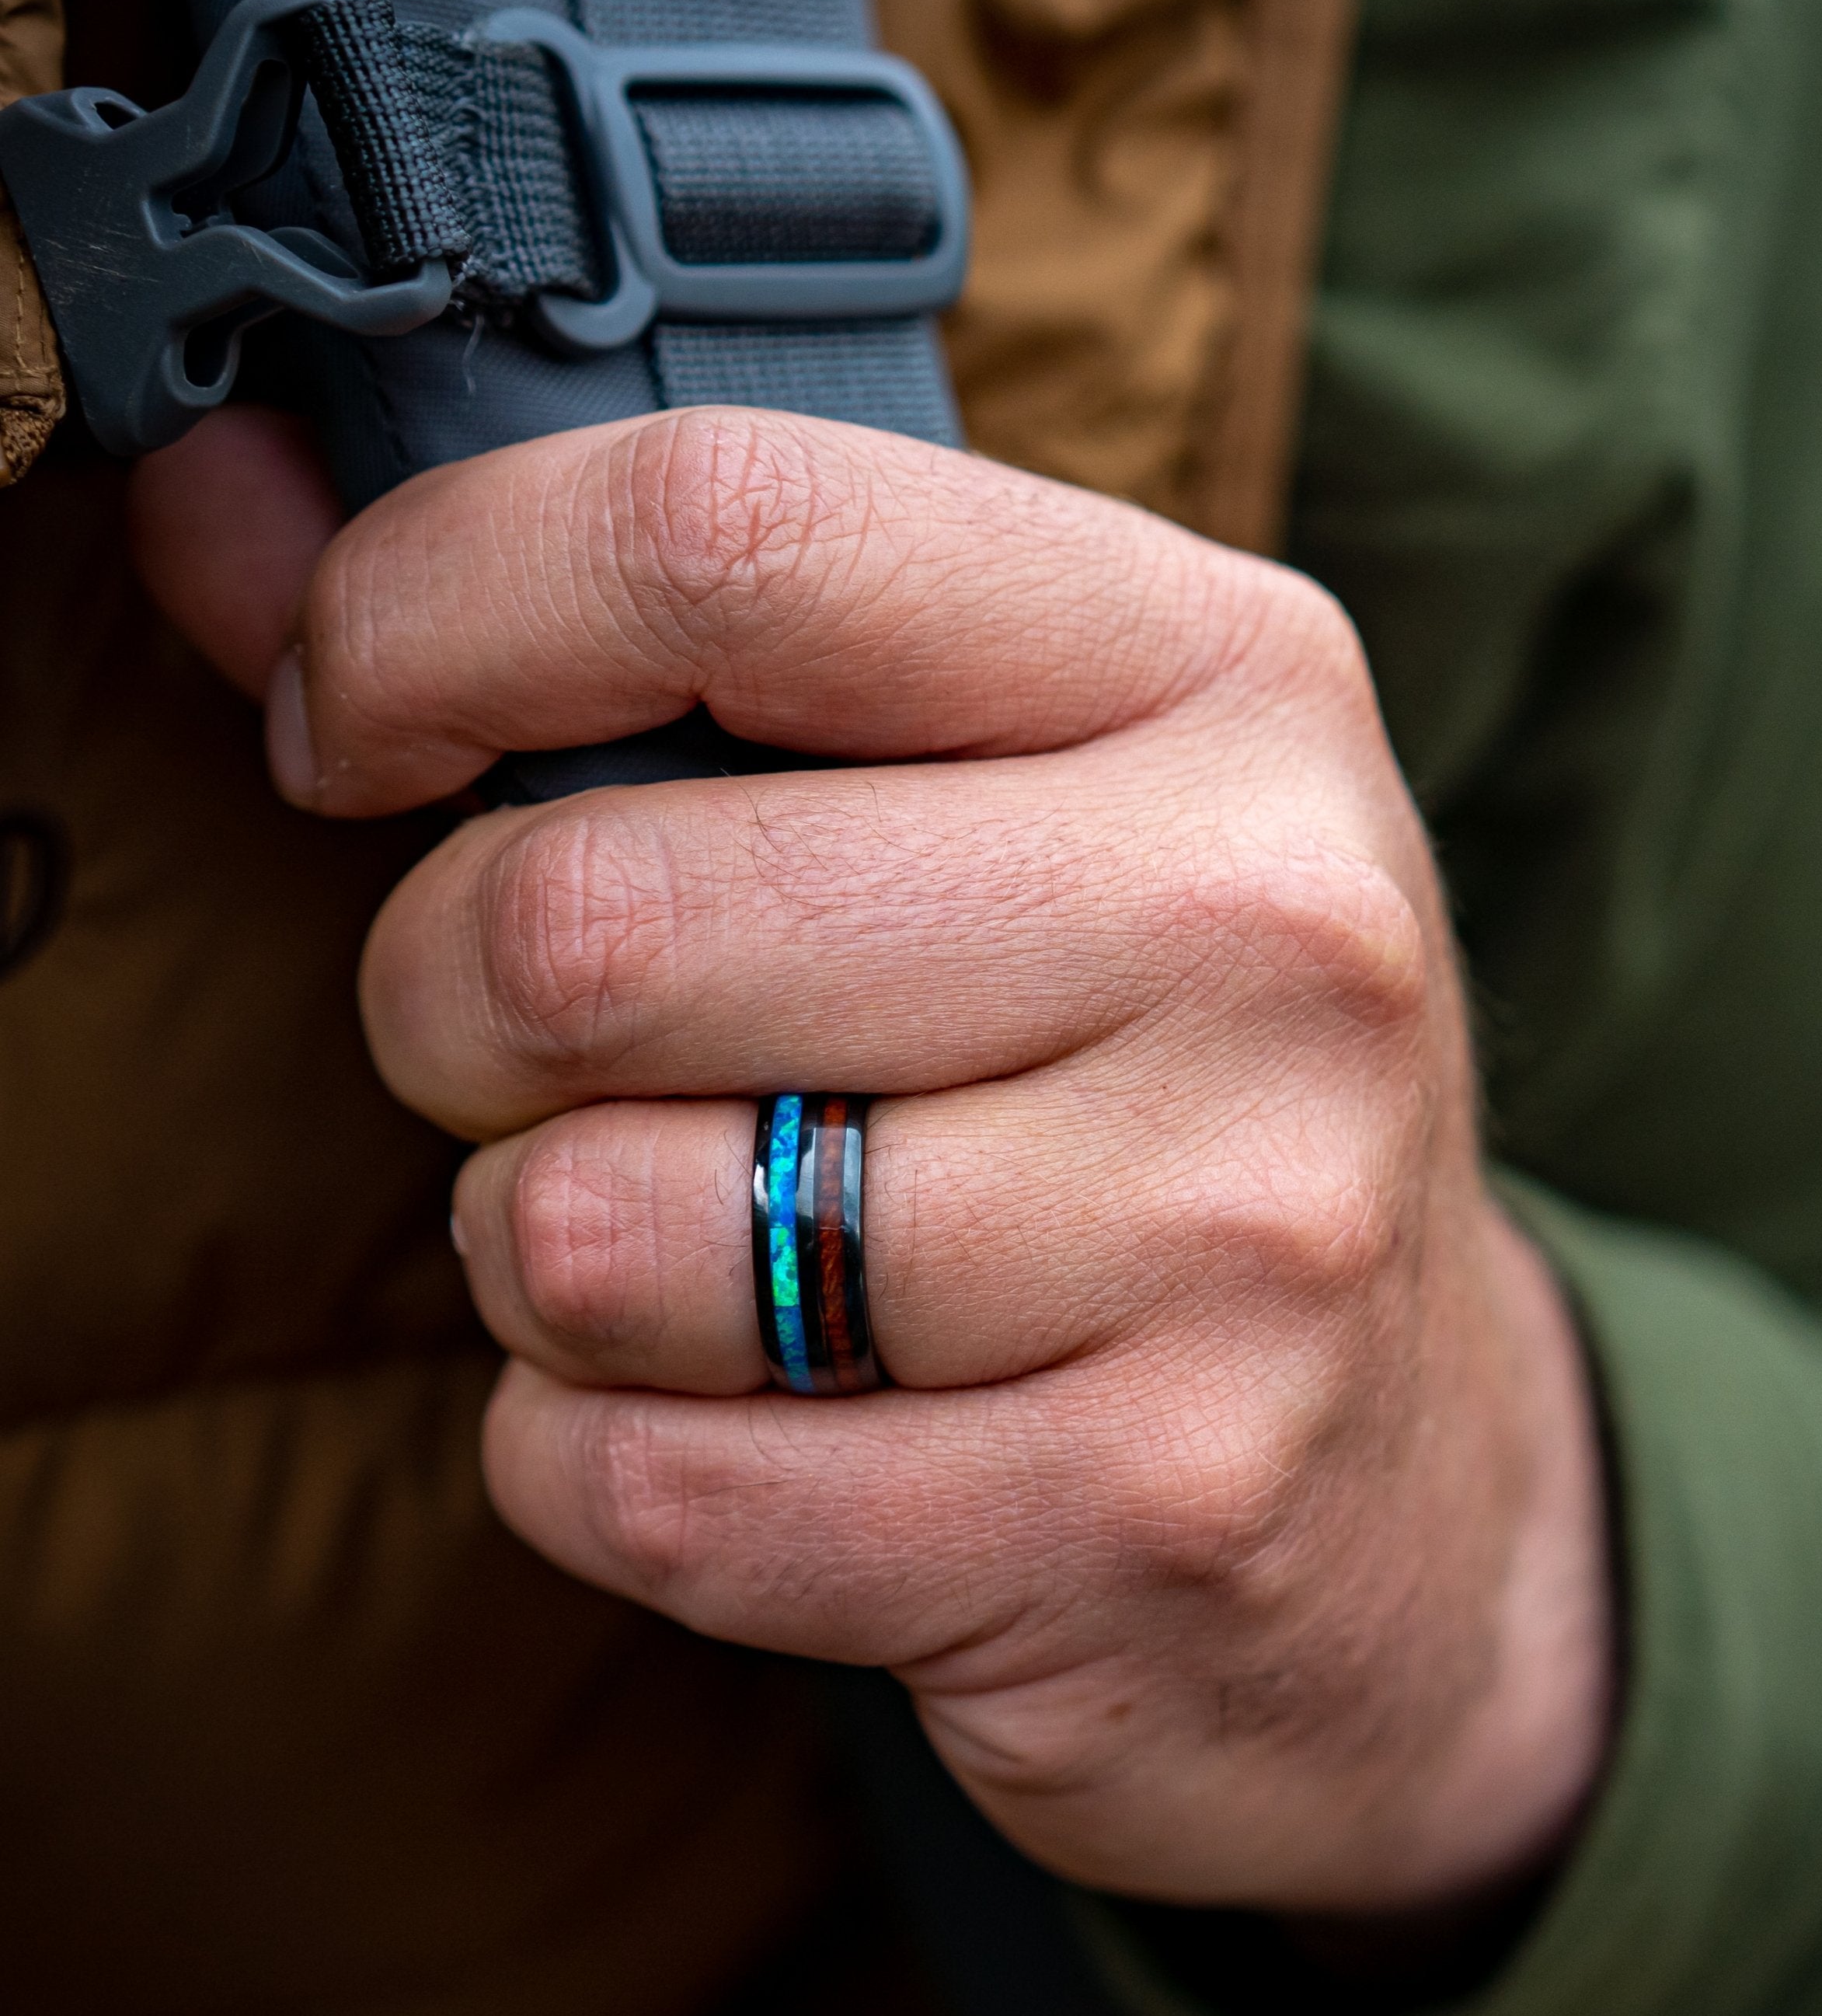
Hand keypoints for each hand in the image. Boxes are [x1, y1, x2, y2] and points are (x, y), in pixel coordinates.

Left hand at [133, 406, 1613, 1919]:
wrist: (1417, 1496)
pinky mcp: (1143, 1509)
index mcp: (1227, 676)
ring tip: (706, 1248)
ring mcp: (1228, 1237)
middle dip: (450, 1000)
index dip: (434, 612)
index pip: (731, 538)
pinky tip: (764, 1425)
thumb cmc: (1160, 1087)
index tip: (361, 716)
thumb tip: (210, 506)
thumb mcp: (1014, 797)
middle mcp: (1264, 929)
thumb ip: (627, 651)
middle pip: (589, 920)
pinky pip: (636, 1489)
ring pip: (581, 1234)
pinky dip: (605, 1460)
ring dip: (543, 1256)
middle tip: (540, 1047)